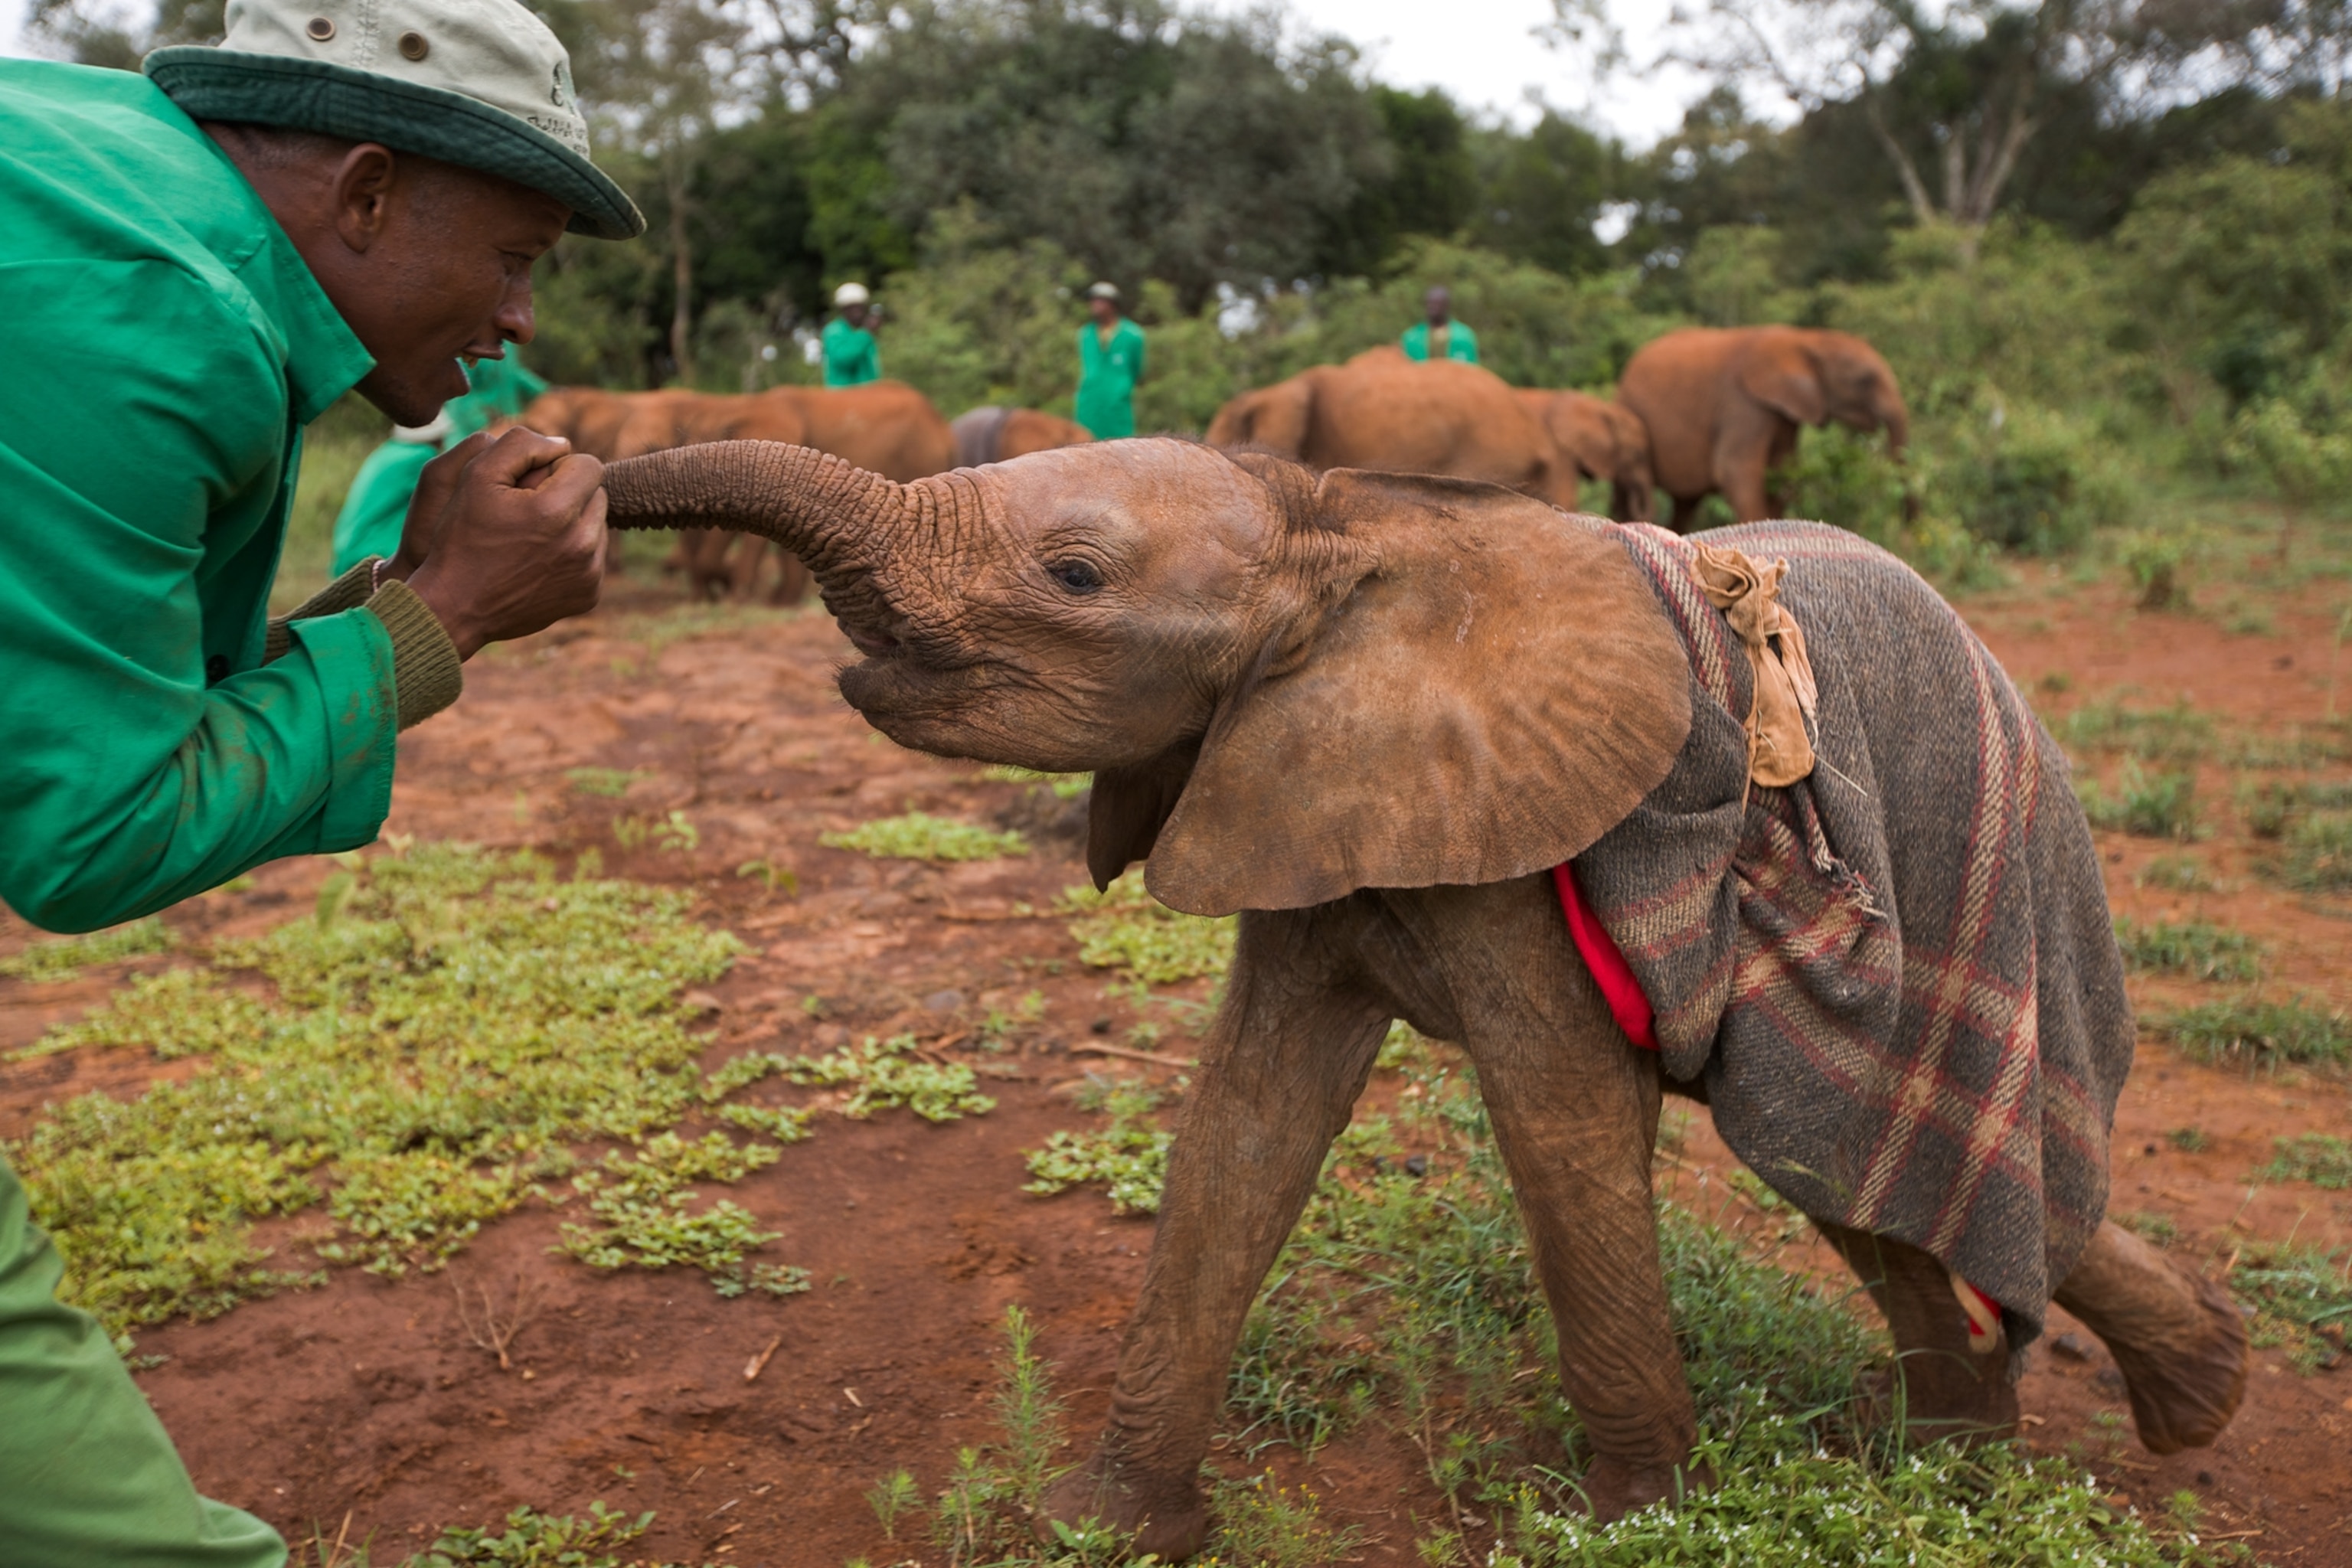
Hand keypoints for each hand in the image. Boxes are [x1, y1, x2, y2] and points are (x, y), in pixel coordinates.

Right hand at [403, 427, 607, 659]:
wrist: (455, 606)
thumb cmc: (461, 536)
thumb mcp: (476, 474)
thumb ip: (522, 444)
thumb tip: (562, 445)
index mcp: (556, 511)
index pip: (589, 465)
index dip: (558, 466)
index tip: (530, 483)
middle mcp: (581, 544)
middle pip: (597, 494)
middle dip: (568, 493)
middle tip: (528, 509)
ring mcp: (589, 574)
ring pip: (597, 525)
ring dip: (573, 522)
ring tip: (532, 535)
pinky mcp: (589, 595)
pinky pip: (594, 557)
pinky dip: (574, 553)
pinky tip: (539, 558)